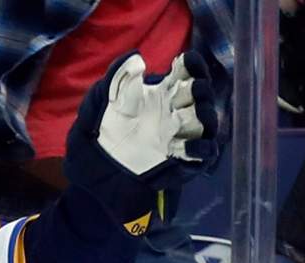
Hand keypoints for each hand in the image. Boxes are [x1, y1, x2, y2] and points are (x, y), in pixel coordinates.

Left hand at [66, 51, 218, 196]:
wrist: (98, 162)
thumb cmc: (105, 126)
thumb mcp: (105, 98)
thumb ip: (119, 76)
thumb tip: (135, 57)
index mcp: (164, 92)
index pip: (187, 73)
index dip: (191, 65)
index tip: (187, 60)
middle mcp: (178, 111)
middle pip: (200, 96)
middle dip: (200, 90)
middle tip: (194, 88)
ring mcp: (183, 135)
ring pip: (207, 122)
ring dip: (204, 116)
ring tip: (195, 112)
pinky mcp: (184, 160)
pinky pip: (202, 153)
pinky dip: (198, 148)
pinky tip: (184, 145)